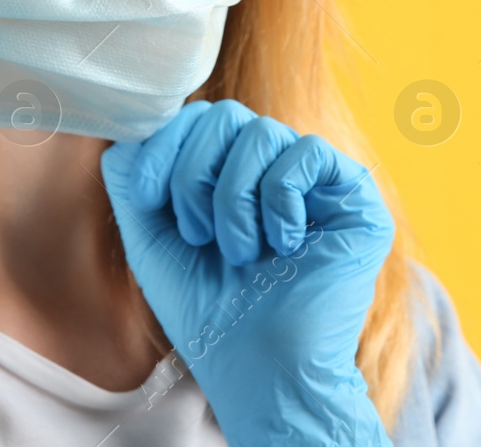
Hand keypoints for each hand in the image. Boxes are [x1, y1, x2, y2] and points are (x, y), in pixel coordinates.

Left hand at [101, 100, 394, 446]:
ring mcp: (315, 180)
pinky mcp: (354, 195)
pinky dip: (281, 198)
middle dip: (196, 173)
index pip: (195, 118)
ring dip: (236, 197)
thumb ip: (132, 180)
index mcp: (228, 173)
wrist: (257, 365)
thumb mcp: (151, 239)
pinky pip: (309, 152)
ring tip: (241, 253)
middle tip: (199, 235)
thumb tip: (126, 130)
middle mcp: (271, 168)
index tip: (148, 198)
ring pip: (264, 131)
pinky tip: (285, 244)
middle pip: (225, 115)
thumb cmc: (207, 311)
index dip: (164, 145)